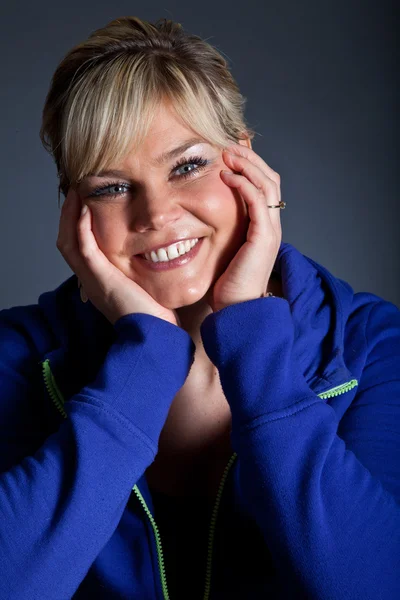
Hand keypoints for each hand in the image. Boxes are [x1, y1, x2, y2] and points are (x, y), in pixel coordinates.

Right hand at [56, 187, 180, 326]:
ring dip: (71, 215)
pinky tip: (85, 208)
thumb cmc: (158, 319)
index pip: (80, 249)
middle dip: (70, 215)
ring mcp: (92, 281)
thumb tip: (158, 256)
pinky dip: (81, 227)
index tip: (88, 203)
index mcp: (99, 283)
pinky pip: (83, 248)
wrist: (157, 338)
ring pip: (69, 242)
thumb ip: (143, 274)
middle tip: (78, 191)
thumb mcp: (146, 291)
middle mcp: (90, 282)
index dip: (78, 225)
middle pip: (68, 242)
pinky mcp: (100, 280)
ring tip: (78, 192)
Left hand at [205, 143, 282, 311]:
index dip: (249, 165)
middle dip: (250, 158)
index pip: (264, 186)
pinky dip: (244, 184)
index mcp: (263, 226)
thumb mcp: (223, 251)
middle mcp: (271, 225)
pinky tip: (227, 174)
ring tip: (227, 152)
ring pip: (267, 184)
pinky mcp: (263, 237)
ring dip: (247, 164)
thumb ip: (220, 231)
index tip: (228, 151)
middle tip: (228, 143)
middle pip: (270, 178)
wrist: (237, 310)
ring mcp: (270, 230)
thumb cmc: (226, 285)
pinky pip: (258, 201)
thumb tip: (198, 217)